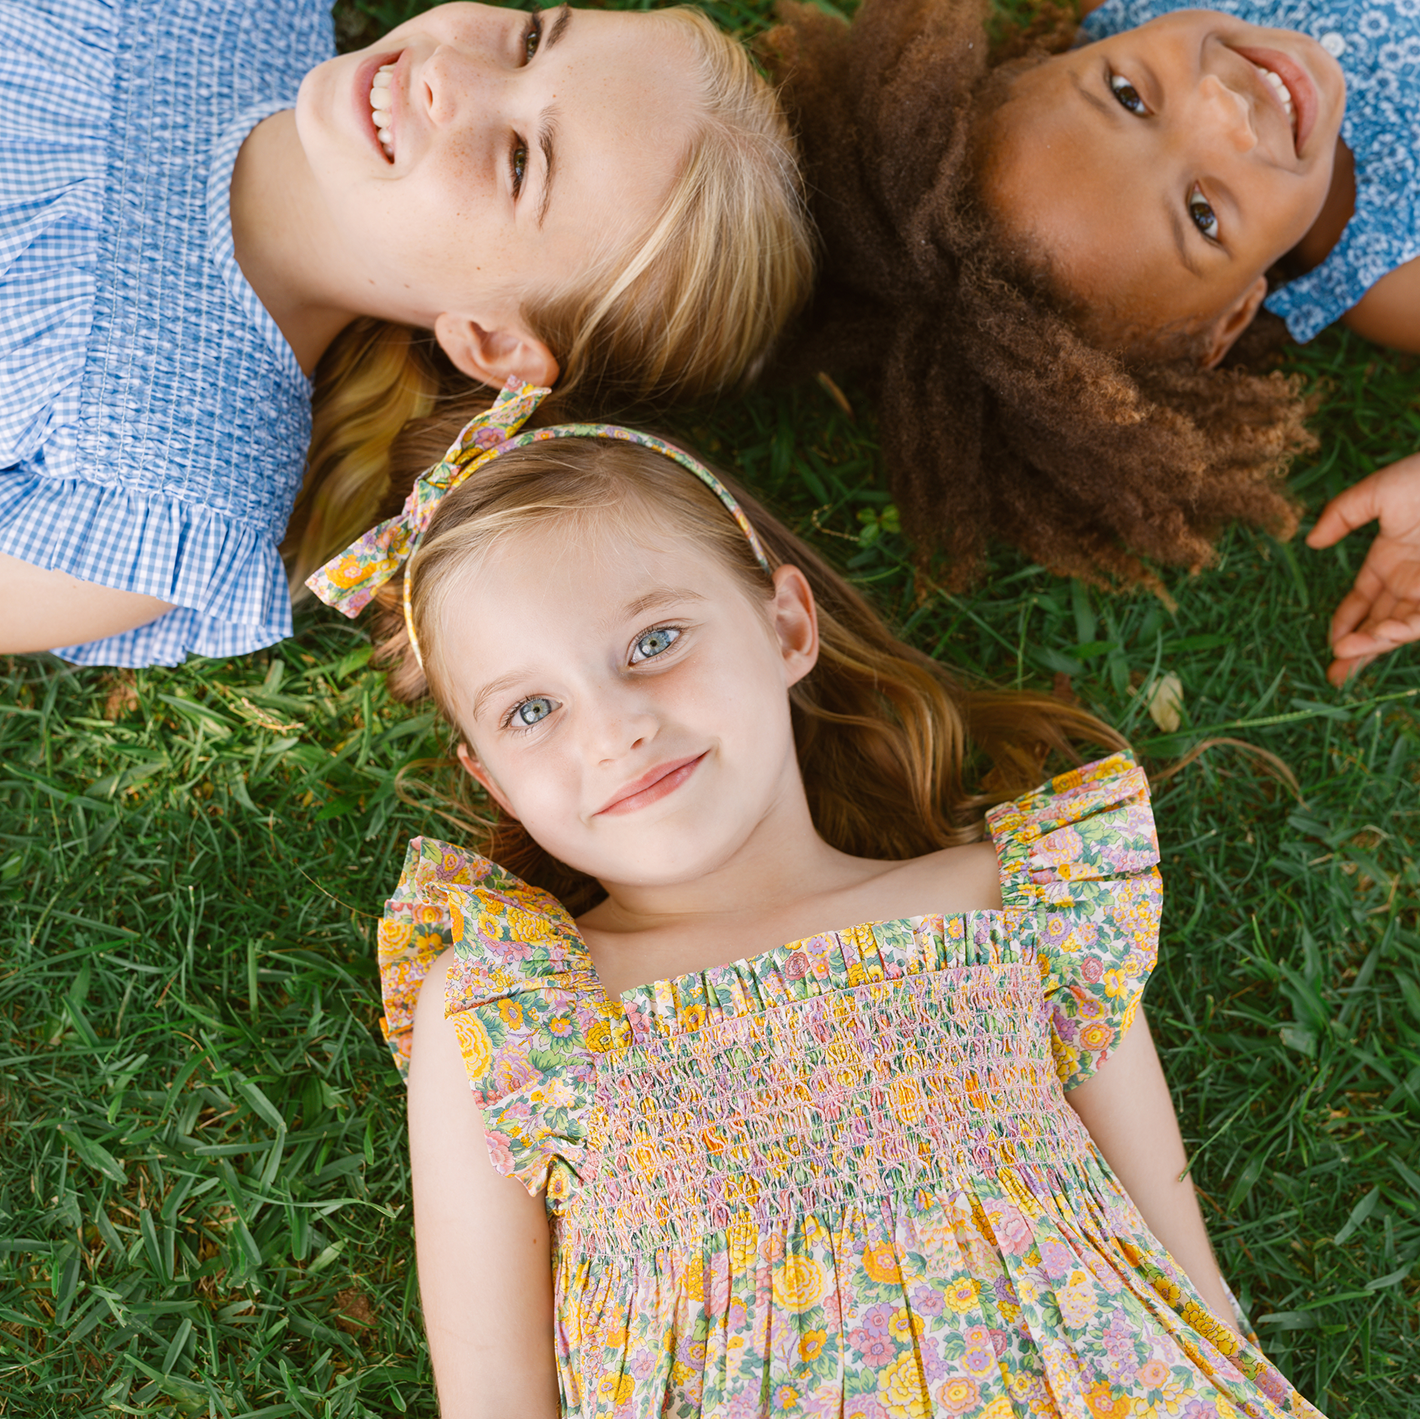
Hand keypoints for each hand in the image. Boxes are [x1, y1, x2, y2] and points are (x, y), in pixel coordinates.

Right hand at [1306, 454, 1419, 686]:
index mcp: (1390, 560)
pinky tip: (1379, 634)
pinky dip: (1400, 631)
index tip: (1331, 643)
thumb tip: (1311, 541)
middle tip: (1335, 678)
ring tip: (1346, 655)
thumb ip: (1341, 515)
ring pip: (1399, 629)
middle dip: (1358, 651)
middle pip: (1379, 625)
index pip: (1363, 602)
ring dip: (1373, 646)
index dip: (1346, 624)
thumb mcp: (1377, 492)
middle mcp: (1410, 581)